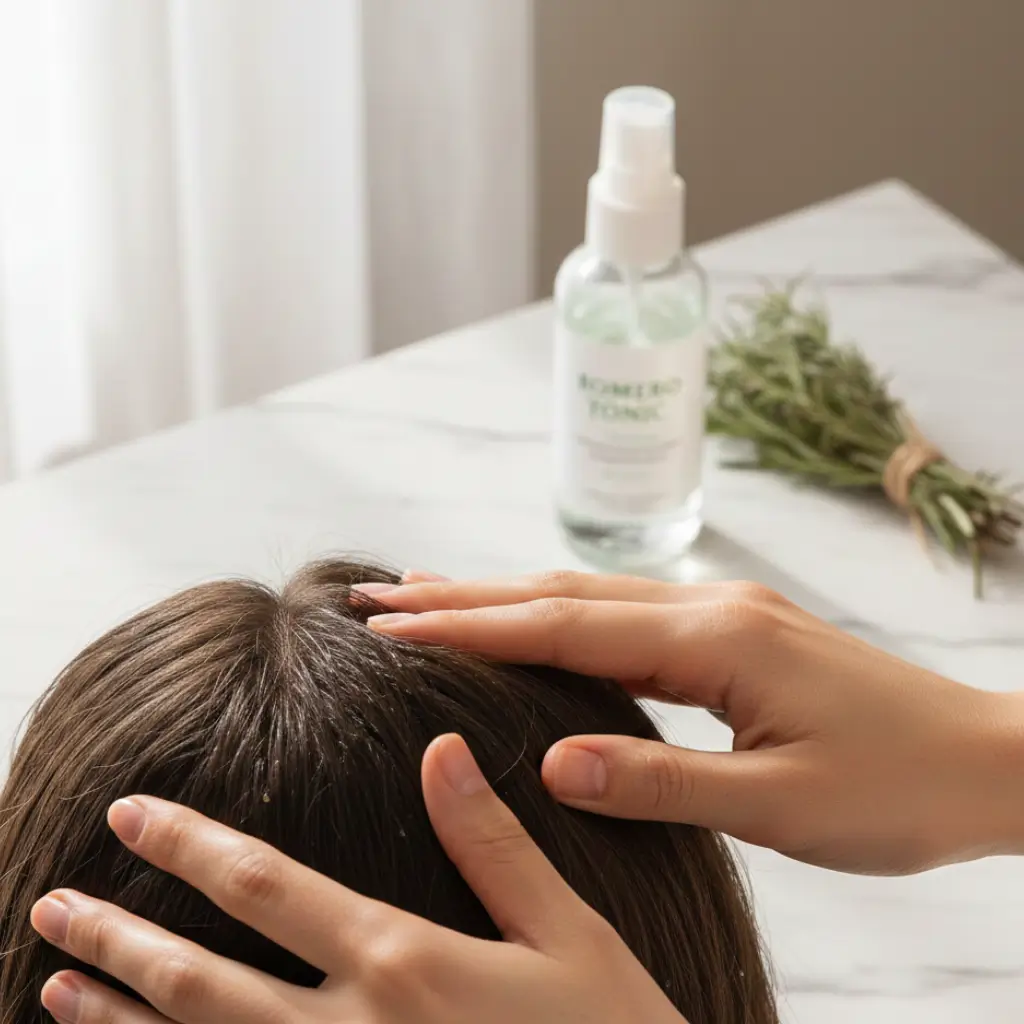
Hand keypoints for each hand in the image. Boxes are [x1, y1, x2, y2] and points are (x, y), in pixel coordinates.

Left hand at [31, 735, 686, 1023]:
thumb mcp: (568, 934)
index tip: (131, 813)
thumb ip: (493, 842)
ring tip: (55, 985)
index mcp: (401, 961)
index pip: (266, 886)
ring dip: (120, 1020)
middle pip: (203, 979)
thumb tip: (442, 747)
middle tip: (50, 905)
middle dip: (121, 936)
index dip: (190, 845)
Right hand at [364, 571, 1023, 874]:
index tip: (395, 627)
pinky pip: (624, 613)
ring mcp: (722, 612)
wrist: (989, 759)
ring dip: (507, 596)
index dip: (472, 629)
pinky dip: (561, 613)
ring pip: (590, 595)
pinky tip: (535, 620)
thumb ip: (659, 781)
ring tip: (431, 596)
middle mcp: (710, 608)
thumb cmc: (898, 787)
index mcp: (714, 642)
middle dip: (467, 595)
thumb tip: (550, 765)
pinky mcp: (734, 631)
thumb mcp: (779, 805)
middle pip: (563, 593)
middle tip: (384, 596)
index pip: (563, 629)